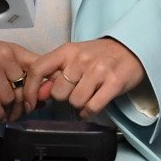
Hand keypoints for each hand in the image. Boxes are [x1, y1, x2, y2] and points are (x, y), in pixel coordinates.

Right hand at [0, 36, 39, 121]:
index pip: (38, 68)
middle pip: (24, 88)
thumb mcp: (1, 54)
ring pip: (9, 97)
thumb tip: (41, 96)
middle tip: (21, 113)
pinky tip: (0, 117)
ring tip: (8, 115)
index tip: (41, 100)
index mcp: (14, 49)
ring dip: (10, 110)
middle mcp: (4, 56)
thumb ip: (20, 70)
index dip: (42, 87)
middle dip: (23, 105)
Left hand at [24, 38, 144, 120]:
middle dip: (64, 97)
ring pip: (75, 102)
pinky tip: (91, 106)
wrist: (130, 49)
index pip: (38, 69)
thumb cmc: (99, 55)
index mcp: (67, 50)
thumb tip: (39, 94)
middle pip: (58, 92)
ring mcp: (98, 70)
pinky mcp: (114, 83)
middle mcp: (81, 59)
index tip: (30, 102)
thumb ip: (55, 74)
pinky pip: (92, 107)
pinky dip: (88, 112)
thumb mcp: (73, 58)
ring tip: (87, 95)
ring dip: (78, 104)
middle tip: (74, 90)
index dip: (30, 89)